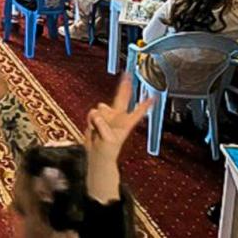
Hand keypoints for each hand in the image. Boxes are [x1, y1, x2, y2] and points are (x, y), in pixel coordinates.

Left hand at [84, 78, 152, 201]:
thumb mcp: (95, 126)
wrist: (100, 163)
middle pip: (121, 100)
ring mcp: (118, 129)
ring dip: (93, 118)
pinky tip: (97, 134)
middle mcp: (119, 122)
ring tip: (95, 131)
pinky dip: (94, 124)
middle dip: (124, 87)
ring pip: (99, 111)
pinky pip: (98, 121)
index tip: (145, 88)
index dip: (130, 91)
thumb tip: (101, 106)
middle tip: (127, 75)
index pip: (123, 101)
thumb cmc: (97, 142)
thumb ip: (99, 115)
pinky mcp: (115, 137)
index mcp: (116, 118)